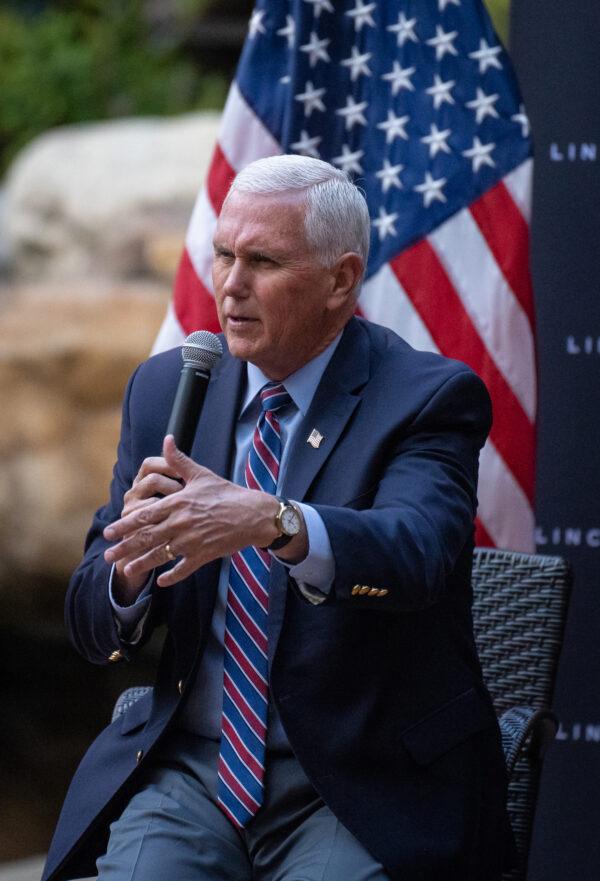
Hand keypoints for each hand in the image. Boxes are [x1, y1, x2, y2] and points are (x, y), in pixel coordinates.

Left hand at [103, 436, 280, 587]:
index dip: (125, 525)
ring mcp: (191, 541)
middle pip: (147, 537)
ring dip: (142, 564)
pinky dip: (172, 576)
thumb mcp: (201, 474)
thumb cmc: (227, 493)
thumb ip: (179, 461)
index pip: (145, 515)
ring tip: (126, 570)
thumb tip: (167, 439)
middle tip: (108, 555)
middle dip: (125, 547)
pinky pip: (183, 569)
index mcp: (178, 503)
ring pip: (160, 555)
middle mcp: (181, 523)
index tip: (109, 531)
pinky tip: (161, 581)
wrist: (253, 514)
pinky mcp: (203, 555)